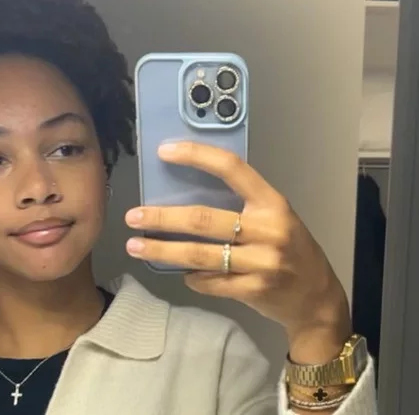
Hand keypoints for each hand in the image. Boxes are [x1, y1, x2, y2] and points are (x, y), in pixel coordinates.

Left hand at [125, 141, 351, 361]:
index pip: (231, 168)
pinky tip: (180, 272)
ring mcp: (262, 262)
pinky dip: (191, 277)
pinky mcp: (253, 290)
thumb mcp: (275, 216)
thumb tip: (186, 196)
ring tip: (135, 245)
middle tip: (133, 216)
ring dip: (163, 250)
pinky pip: (209, 281)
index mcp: (272, 202)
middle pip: (203, 219)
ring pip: (200, 254)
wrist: (317, 298)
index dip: (196, 156)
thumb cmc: (291, 248)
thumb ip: (242, 205)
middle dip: (162, 218)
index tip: (165, 151)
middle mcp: (268, 229)